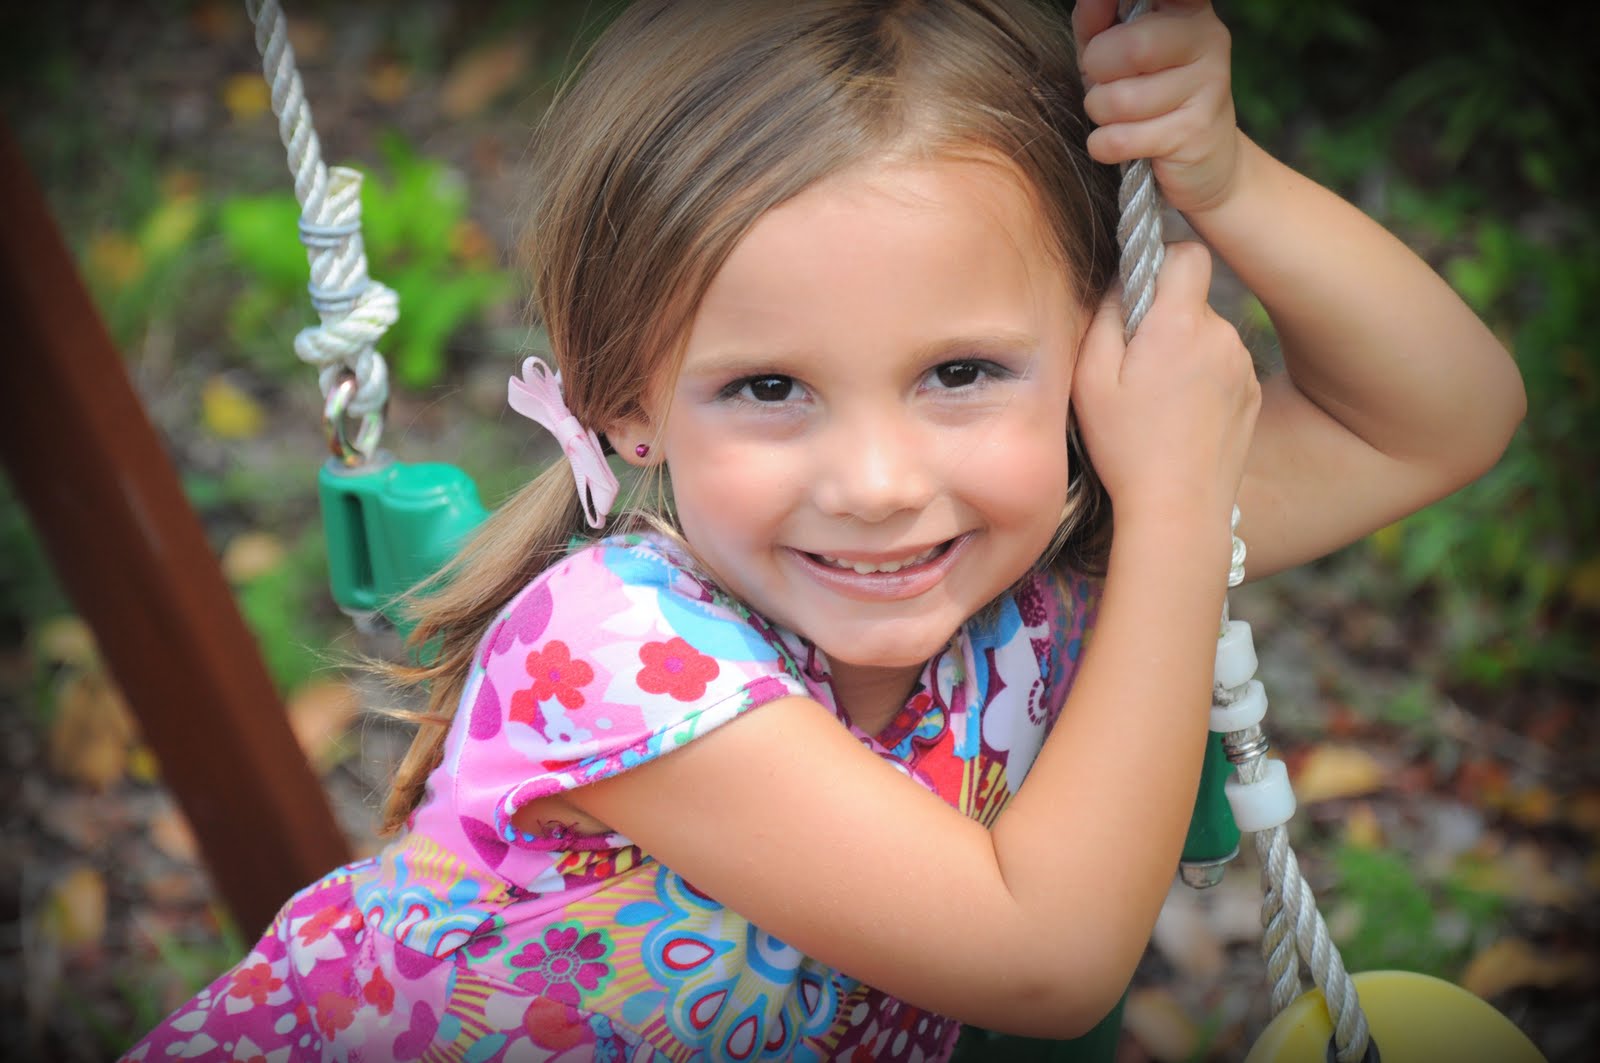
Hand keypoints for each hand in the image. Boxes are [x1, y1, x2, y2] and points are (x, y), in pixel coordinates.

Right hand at [1071, 243, 1258, 526]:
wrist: (1179, 509)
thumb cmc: (1126, 446)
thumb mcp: (1089, 377)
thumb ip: (1103, 315)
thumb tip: (1119, 278)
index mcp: (1180, 323)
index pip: (1188, 252)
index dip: (1162, 260)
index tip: (1139, 290)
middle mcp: (1222, 335)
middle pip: (1192, 299)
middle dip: (1163, 318)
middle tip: (1133, 366)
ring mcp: (1243, 366)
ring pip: (1207, 335)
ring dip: (1183, 351)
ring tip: (1156, 401)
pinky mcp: (1253, 395)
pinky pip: (1223, 366)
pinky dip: (1202, 380)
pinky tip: (1180, 419)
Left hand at [1073, 0, 1240, 215]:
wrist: (1203, 160)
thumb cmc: (1148, 97)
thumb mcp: (1115, 54)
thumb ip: (1097, 22)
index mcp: (1187, 9)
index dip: (1122, 20)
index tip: (1116, 27)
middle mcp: (1207, 37)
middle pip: (1132, 47)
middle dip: (1097, 71)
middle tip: (1105, 84)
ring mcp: (1208, 85)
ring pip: (1119, 99)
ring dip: (1100, 113)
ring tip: (1116, 116)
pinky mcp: (1195, 132)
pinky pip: (1120, 139)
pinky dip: (1103, 145)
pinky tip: (1121, 143)